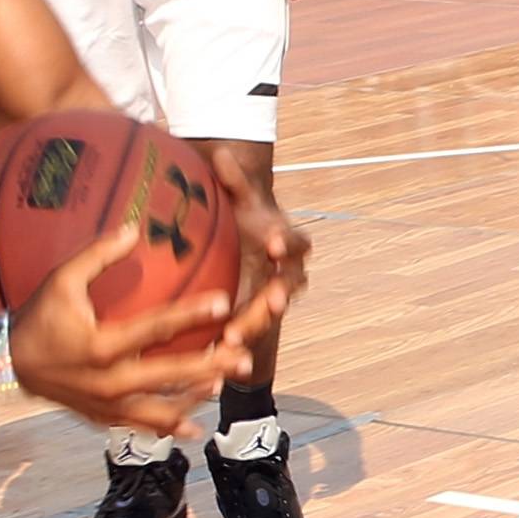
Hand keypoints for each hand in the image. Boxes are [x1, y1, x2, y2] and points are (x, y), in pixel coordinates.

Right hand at [7, 216, 247, 433]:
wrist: (7, 363)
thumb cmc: (38, 317)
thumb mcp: (61, 280)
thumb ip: (98, 255)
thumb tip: (133, 227)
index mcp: (101, 345)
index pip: (155, 327)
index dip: (190, 314)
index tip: (223, 303)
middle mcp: (108, 381)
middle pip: (170, 374)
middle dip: (210, 366)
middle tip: (243, 357)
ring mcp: (107, 405)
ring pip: (161, 408)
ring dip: (195, 398)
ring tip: (224, 386)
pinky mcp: (103, 418)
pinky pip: (142, 426)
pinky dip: (169, 427)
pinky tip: (194, 428)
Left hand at [217, 180, 311, 363]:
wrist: (246, 252)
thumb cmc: (245, 222)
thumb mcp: (240, 203)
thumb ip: (235, 182)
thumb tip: (223, 154)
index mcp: (287, 243)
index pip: (296, 243)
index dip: (288, 244)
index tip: (274, 244)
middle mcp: (286, 274)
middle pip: (290, 287)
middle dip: (282, 295)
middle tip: (274, 301)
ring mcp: (273, 300)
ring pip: (269, 317)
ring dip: (257, 327)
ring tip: (236, 339)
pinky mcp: (257, 322)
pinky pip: (252, 338)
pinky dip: (240, 351)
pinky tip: (222, 362)